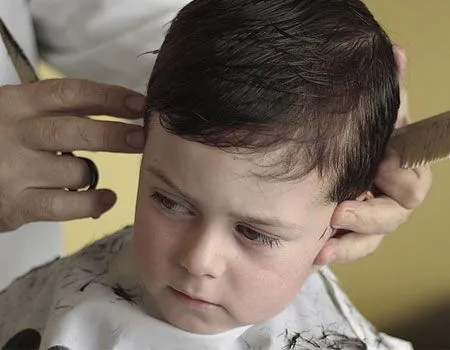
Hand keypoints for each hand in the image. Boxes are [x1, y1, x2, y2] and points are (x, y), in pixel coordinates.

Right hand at [0, 78, 145, 231]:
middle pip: (75, 131)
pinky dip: (90, 203)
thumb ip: (58, 111)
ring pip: (76, 170)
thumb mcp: (19, 114)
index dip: (110, 97)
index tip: (140, 104)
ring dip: (92, 174)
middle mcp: (15, 132)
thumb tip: (121, 109)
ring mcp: (13, 169)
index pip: (71, 94)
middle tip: (142, 138)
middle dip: (114, 134)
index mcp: (18, 103)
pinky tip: (106, 199)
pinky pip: (63, 205)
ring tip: (92, 177)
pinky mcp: (14, 204)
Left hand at [314, 46, 431, 264]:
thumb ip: (383, 91)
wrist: (318, 155)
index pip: (413, 180)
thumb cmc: (350, 134)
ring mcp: (367, 215)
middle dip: (370, 214)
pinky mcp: (346, 232)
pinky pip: (347, 248)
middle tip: (340, 212)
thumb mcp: (366, 115)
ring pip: (371, 238)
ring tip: (324, 245)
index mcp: (397, 168)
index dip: (402, 176)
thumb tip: (396, 53)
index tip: (382, 164)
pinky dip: (336, 251)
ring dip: (351, 243)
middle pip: (394, 215)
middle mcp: (386, 194)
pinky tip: (317, 254)